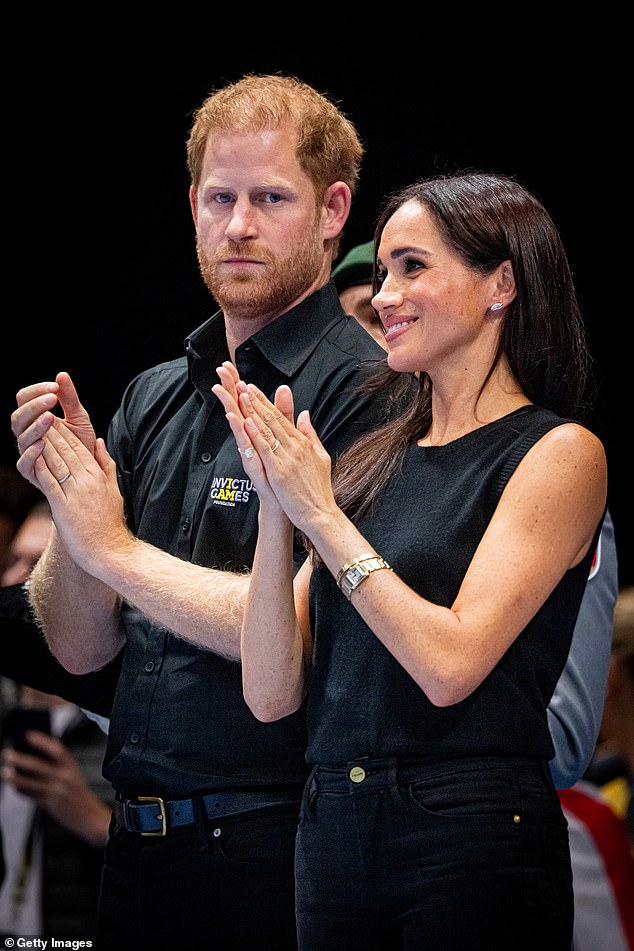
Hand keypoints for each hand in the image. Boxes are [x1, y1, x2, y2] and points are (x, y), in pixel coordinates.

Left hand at [1, 729, 110, 846]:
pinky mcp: (51, 804)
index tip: (28, 735)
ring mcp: (57, 790)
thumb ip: (56, 767)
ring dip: (16, 777)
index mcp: (71, 765)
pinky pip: (32, 796)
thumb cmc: (79, 794)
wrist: (90, 816)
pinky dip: (21, 791)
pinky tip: (14, 787)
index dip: (42, 741)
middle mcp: (64, 776)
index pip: (56, 749)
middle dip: (21, 759)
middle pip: (39, 765)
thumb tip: (31, 759)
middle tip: (7, 754)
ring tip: (4, 773)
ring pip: (32, 782)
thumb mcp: (72, 775)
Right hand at [12, 371, 95, 488]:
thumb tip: (62, 375)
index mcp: (34, 418)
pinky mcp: (32, 472)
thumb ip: (69, 398)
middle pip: (18, 417)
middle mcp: (27, 434)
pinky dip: (31, 453)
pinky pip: (24, 463)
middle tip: (52, 398)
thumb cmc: (81, 443)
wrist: (90, 471)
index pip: (24, 399)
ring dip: (35, 426)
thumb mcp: (79, 418)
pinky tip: (42, 444)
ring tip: (49, 417)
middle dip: (34, 406)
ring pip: (21, 438)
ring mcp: (28, 453)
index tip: (55, 386)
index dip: (36, 391)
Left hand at [30, 422, 128, 575]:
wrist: (110, 551)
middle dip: (53, 432)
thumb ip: (107, 465)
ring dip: (45, 445)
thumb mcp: (113, 490)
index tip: (56, 419)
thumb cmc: (110, 524)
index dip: (66, 432)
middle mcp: (87, 481)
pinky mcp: (63, 508)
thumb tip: (100, 442)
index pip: (80, 448)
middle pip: (67, 451)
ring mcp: (75, 494)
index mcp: (98, 476)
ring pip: (57, 463)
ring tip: (35, 430)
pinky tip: (33, 456)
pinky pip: (50, 483)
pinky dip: (41, 467)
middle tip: (41, 416)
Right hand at [212, 362, 287, 513]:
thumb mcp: (285, 436)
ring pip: (238, 423)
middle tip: (221, 369)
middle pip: (238, 408)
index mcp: (259, 432)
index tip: (230, 366)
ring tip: (221, 386)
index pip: (247, 402)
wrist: (283, 503)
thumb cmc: (282, 474)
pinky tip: (233, 416)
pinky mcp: (252, 464)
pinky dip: (239, 431)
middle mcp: (251, 440)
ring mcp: (250, 452)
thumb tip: (285, 389)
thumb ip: (284, 413)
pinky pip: (245, 445)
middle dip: (230, 388)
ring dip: (229, 405)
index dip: (239, 384)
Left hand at [234, 382, 336, 534]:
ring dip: (254, 411)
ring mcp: (287, 459)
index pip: (282, 417)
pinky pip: (265, 450)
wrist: (321, 513)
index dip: (266, 402)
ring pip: (267, 430)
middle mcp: (296, 447)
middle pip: (273, 419)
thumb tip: (304, 414)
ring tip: (242, 395)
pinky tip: (247, 422)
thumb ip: (310, 434)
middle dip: (257, 400)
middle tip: (243, 384)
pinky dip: (256, 434)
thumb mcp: (320, 456)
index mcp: (303, 443)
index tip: (253, 389)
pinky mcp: (279, 472)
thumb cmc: (319, 489)